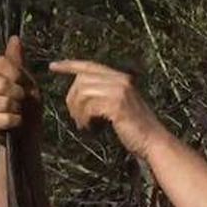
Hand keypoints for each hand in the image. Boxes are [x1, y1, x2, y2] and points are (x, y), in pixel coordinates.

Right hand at [0, 36, 41, 134]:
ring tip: (18, 110)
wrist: (28, 131)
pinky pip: (3, 118)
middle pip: (0, 83)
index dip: (14, 72)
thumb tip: (14, 38)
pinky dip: (15, 120)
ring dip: (17, 108)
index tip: (22, 81)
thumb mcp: (27, 80)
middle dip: (18, 93)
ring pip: (3, 102)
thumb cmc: (27, 104)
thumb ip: (18, 61)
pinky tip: (16, 121)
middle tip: (22, 99)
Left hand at [48, 59, 166, 157]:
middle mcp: (120, 80)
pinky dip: (85, 120)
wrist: (153, 142)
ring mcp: (120, 91)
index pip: (90, 65)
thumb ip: (102, 95)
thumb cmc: (134, 130)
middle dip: (72, 100)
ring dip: (78, 113)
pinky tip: (91, 129)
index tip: (53, 66)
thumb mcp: (117, 106)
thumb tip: (77, 94)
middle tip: (77, 119)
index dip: (70, 64)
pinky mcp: (117, 105)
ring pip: (82, 93)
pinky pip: (89, 107)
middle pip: (81, 80)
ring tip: (85, 126)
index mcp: (120, 78)